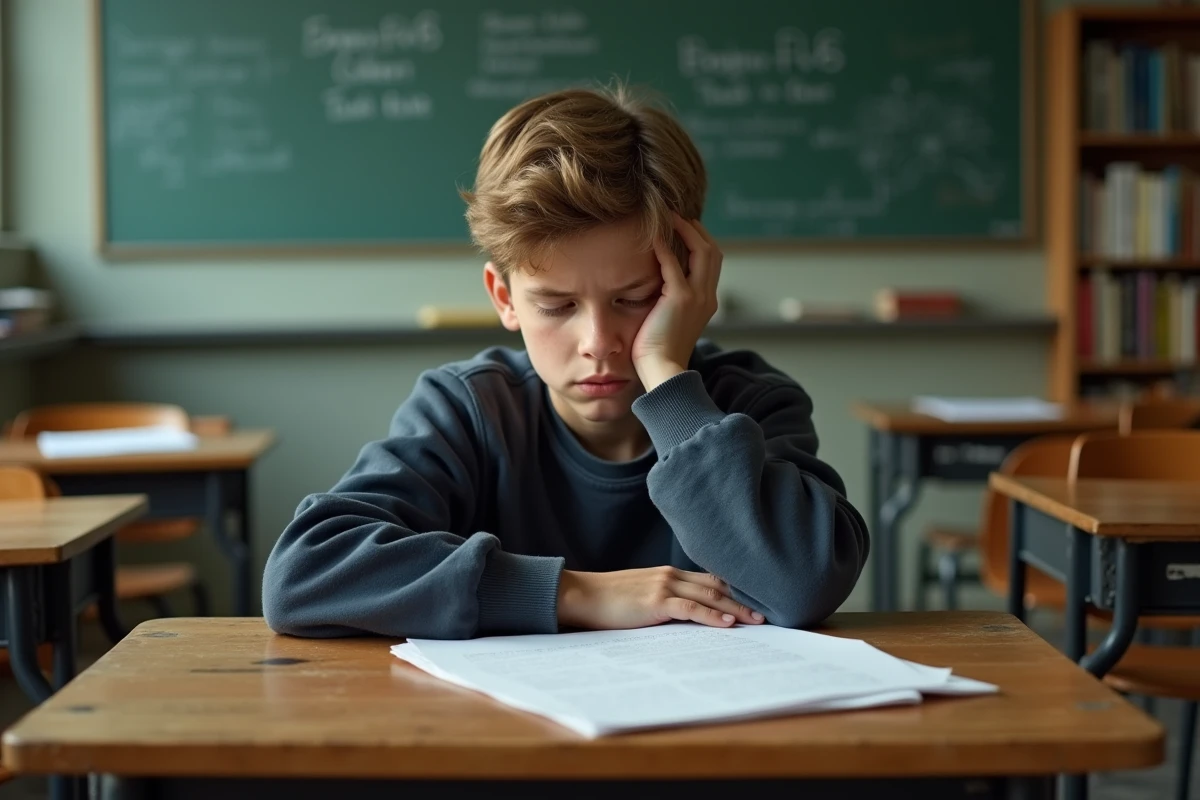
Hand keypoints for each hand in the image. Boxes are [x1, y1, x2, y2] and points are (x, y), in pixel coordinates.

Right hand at [556, 566, 763, 630]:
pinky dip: (712, 615)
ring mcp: (664, 586)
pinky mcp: (656, 602)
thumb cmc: (607, 599)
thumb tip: (684, 615)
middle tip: (767, 613)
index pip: (709, 579)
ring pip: (709, 595)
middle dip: (743, 599)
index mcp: (668, 574)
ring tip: (757, 620)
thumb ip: (663, 600)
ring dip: (736, 608)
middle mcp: (670, 575)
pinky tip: (728, 623)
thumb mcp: (640, 595)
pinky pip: (691, 608)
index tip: (754, 600)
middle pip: (716, 585)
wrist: (581, 595)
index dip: (734, 589)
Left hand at [632, 214, 722, 391]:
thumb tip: (656, 287)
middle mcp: (708, 296)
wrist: (662, 370)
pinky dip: (664, 246)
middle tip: (677, 216)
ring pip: (702, 250)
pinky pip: (673, 263)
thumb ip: (670, 301)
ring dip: (685, 230)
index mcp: (707, 302)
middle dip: (697, 230)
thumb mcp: (670, 321)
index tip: (683, 228)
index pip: (711, 263)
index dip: (700, 242)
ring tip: (668, 217)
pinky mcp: (681, 298)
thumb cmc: (659, 351)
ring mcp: (697, 296)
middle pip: (713, 251)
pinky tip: (652, 236)